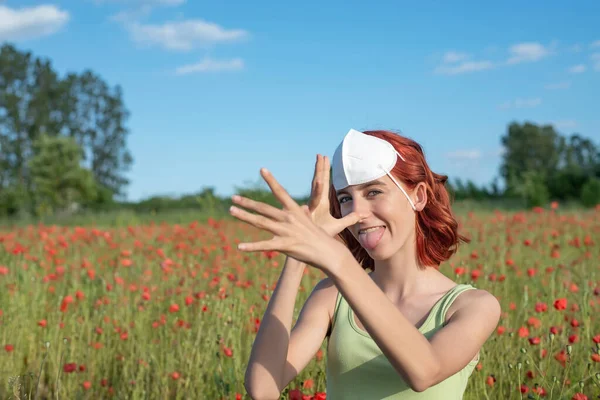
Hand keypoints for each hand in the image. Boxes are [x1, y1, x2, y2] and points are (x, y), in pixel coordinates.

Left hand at [229, 168, 354, 272]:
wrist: (328, 252)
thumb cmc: (319, 237)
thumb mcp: (310, 221)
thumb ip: (302, 213)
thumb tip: (302, 207)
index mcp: (294, 210)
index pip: (281, 192)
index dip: (271, 180)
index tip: (262, 169)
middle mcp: (289, 218)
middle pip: (264, 208)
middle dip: (247, 202)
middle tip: (233, 198)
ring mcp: (286, 232)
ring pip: (261, 222)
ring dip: (244, 216)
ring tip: (231, 211)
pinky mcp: (286, 246)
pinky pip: (265, 246)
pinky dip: (252, 246)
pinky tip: (239, 247)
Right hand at [301, 154, 365, 236]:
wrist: (308, 248)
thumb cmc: (321, 235)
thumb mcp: (338, 225)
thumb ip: (350, 219)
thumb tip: (364, 214)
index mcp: (321, 203)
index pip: (323, 184)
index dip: (324, 170)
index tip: (325, 157)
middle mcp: (313, 205)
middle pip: (316, 184)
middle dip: (318, 171)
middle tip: (320, 156)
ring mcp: (307, 213)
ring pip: (312, 199)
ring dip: (316, 190)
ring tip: (320, 179)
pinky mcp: (303, 223)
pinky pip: (304, 217)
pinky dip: (304, 213)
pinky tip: (305, 208)